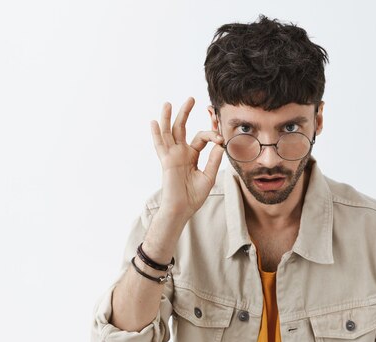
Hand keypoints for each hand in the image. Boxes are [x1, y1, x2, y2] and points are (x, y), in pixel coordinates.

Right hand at [150, 97, 224, 221]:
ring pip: (169, 132)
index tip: (221, 137)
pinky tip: (154, 122)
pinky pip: (160, 146)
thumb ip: (213, 160)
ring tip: (168, 103)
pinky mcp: (167, 161)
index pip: (201, 138)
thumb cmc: (194, 196)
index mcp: (191, 156)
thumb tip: (220, 144)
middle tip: (191, 98)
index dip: (212, 134)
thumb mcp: (209, 176)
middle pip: (182, 128)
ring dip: (168, 117)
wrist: (183, 209)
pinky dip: (156, 134)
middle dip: (185, 113)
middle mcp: (181, 153)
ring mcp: (172, 156)